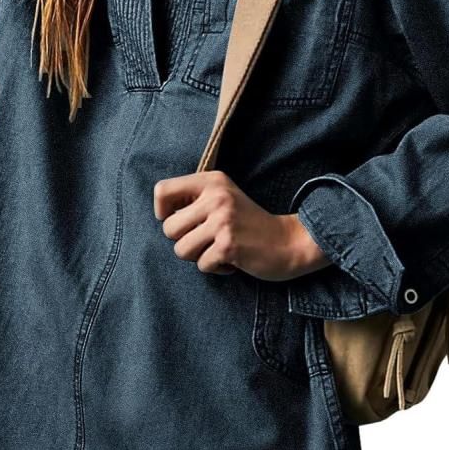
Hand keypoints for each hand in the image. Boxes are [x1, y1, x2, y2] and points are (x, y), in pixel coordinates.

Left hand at [154, 170, 330, 278]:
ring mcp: (223, 221)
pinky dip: (215, 268)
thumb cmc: (249, 223)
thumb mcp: (224, 198)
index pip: (162, 190)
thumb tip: (160, 214)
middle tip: (208, 240)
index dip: (162, 211)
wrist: (288, 241)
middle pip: (169, 228)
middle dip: (184, 241)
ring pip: (181, 250)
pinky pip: (201, 265)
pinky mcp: (229, 246)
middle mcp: (216, 197)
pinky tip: (233, 259)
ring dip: (198, 257)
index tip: (181, 221)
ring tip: (219, 249)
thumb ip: (195, 199)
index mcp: (212, 181)